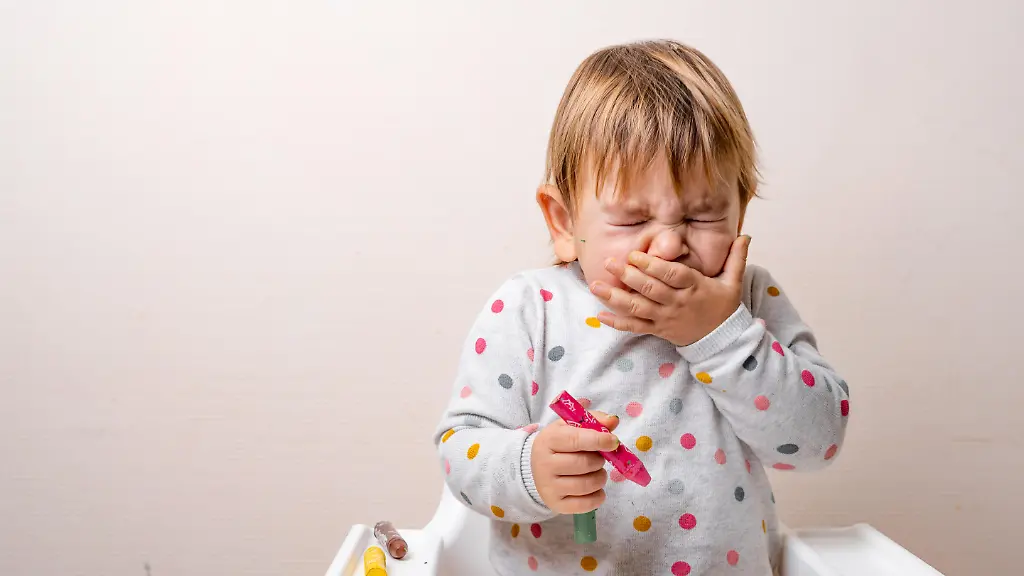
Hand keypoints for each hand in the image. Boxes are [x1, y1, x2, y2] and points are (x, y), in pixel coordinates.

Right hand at [530, 411, 619, 513]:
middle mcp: (545, 464)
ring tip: (597, 472)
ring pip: (586, 485)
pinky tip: (596, 489)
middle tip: (599, 459)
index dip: (599, 440)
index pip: (576, 440)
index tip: (614, 442)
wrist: (536, 467)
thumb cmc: (559, 445)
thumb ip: (593, 420)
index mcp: (548, 440)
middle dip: (599, 461)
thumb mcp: (570, 427)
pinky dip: (598, 497)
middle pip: (583, 464)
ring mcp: (549, 487)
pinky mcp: (556, 504)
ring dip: (600, 478)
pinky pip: (585, 505)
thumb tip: (613, 421)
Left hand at [589, 235, 749, 346]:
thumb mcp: (734, 282)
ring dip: (615, 298)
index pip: (671, 276)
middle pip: (650, 290)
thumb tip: (746, 235)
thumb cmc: (724, 307)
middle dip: (628, 276)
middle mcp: (677, 303)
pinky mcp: (657, 330)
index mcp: (694, 288)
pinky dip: (617, 323)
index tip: (636, 255)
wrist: (722, 341)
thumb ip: (736, 258)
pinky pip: (635, 327)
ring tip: (595, 285)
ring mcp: (665, 318)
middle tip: (609, 262)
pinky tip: (600, 315)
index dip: (653, 266)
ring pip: (637, 309)